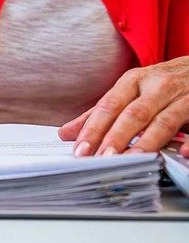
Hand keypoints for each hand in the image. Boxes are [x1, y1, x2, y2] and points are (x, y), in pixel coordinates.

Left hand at [58, 56, 188, 157]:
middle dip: (117, 137)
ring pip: (164, 121)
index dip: (94, 130)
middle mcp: (158, 87)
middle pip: (134, 114)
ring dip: (147, 142)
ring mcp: (184, 97)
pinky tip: (181, 152)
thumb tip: (65, 133)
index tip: (80, 151)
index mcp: (134, 81)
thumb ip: (99, 114)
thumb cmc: (160, 84)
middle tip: (103, 159)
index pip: (108, 106)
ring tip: (131, 160)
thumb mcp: (129, 91)